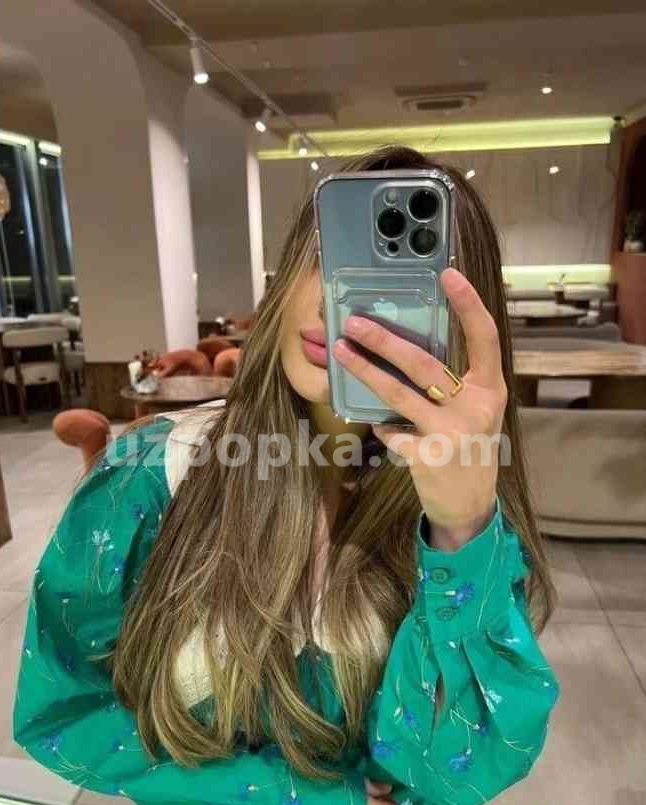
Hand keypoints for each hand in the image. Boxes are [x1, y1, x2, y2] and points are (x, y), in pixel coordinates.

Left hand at [333, 268, 506, 548]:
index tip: (448, 273)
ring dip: (365, 371)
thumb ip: (455, 383)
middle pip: (425, 363)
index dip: (468, 304)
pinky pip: (392, 430)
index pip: (485, 337)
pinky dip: (382, 426)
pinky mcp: (428, 456)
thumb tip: (408, 346)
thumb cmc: (468, 448)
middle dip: (385, 340)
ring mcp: (452, 433)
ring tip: (340, 352)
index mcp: (490, 389)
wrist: (470, 505)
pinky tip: (379, 426)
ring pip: (400, 393)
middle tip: (355, 322)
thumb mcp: (475, 412)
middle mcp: (475, 408)